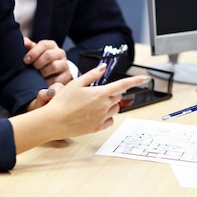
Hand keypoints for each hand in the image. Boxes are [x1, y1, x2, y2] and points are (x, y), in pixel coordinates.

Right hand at [11, 66, 148, 153]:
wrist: (52, 121)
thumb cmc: (62, 101)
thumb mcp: (76, 83)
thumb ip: (92, 75)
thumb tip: (103, 69)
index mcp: (100, 93)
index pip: (122, 85)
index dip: (135, 81)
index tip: (144, 78)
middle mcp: (104, 106)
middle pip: (118, 96)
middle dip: (112, 92)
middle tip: (98, 92)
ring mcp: (101, 118)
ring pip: (116, 108)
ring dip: (111, 104)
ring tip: (94, 104)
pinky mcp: (97, 128)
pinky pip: (110, 120)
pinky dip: (107, 116)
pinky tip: (97, 114)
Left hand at [23, 36, 71, 84]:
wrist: (54, 73)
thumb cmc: (41, 60)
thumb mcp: (35, 52)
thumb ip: (29, 46)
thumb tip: (23, 41)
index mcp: (51, 45)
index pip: (44, 45)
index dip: (33, 52)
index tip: (26, 60)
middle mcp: (60, 53)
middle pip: (49, 55)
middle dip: (38, 63)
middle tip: (32, 69)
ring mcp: (65, 64)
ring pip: (53, 66)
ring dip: (42, 72)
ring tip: (37, 76)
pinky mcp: (67, 75)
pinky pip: (57, 79)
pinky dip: (48, 81)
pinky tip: (43, 82)